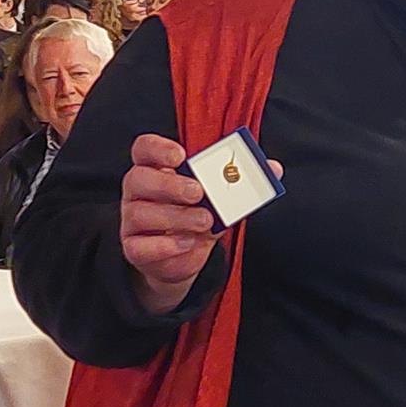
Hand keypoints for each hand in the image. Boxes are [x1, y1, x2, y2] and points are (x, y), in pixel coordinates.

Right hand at [120, 134, 280, 313]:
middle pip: (138, 178)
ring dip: (175, 216)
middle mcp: (138, 192)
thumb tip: (274, 168)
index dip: (158, 148)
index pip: (143, 149)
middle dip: (169, 184)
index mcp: (156, 168)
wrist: (184, 258)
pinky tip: (188, 242)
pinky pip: (139, 246)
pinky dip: (165, 245)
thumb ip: (241, 182)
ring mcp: (131, 220)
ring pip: (140, 213)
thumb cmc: (198, 216)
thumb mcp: (220, 197)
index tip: (181, 155)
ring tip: (205, 221)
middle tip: (198, 192)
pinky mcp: (134, 248)